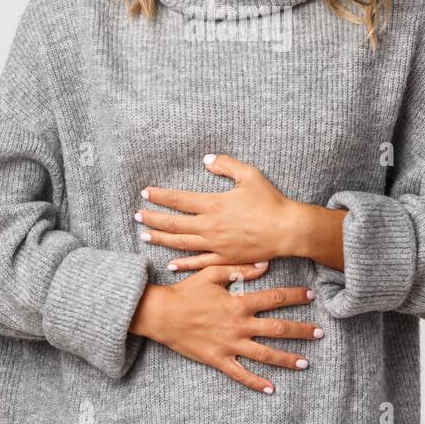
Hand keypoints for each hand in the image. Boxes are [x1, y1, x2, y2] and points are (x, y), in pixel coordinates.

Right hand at [128, 263, 322, 393]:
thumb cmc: (186, 292)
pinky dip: (256, 382)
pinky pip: (240, 374)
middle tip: (320, 333)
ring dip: (287, 359)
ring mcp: (230, 345)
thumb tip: (264, 264)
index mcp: (239, 303)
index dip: (294, 296)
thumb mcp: (211, 273)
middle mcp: (239, 325)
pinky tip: (271, 389)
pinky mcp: (218, 359)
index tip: (311, 295)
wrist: (161, 314)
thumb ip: (239, 269)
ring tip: (306, 362)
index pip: (274, 299)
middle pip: (277, 329)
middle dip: (301, 331)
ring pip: (264, 354)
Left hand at [135, 153, 296, 270]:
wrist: (288, 230)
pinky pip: (199, 263)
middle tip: (137, 215)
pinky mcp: (225, 259)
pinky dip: (183, 263)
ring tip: (144, 234)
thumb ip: (226, 165)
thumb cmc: (271, 202)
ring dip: (161, 238)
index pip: (179, 200)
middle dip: (153, 218)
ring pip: (181, 243)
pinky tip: (170, 263)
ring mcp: (216, 245)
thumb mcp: (250, 175)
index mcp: (214, 204)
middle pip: (174, 223)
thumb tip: (206, 160)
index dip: (160, 196)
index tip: (145, 193)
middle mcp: (210, 226)